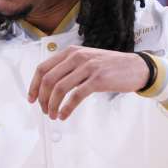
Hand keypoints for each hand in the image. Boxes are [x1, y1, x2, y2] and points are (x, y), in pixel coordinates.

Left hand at [27, 46, 148, 119]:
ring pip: (60, 89)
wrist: (135, 67)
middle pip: (48, 79)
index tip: (31, 99)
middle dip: (43, 98)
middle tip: (45, 110)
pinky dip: (66, 108)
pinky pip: (75, 96)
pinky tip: (64, 115)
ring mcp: (87, 68)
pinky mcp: (97, 80)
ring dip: (53, 105)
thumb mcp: (86, 60)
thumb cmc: (109, 66)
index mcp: (70, 52)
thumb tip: (49, 87)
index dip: (34, 85)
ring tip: (53, 115)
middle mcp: (77, 57)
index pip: (43, 68)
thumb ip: (68, 68)